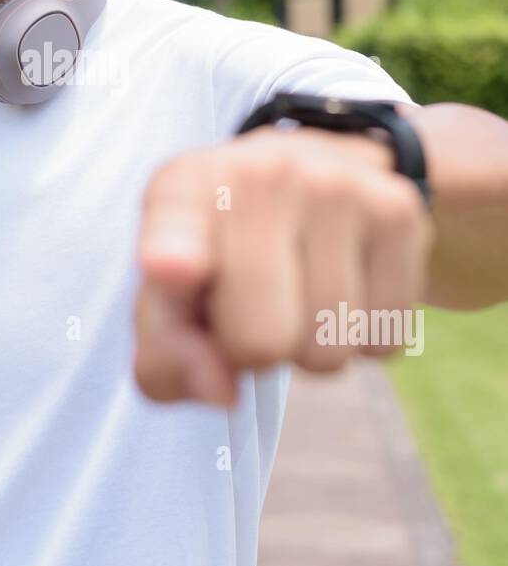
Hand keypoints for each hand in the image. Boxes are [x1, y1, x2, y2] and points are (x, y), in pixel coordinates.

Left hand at [132, 127, 433, 407]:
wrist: (317, 178)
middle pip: (259, 342)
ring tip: (298, 290)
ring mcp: (336, 185)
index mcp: (182, 189)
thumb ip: (169, 356)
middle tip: (253, 307)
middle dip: (255, 355)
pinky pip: (383, 339)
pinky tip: (343, 282)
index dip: (172, 255)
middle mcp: (259, 174)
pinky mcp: (397, 210)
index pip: (174, 228)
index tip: (168, 268)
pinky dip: (362, 336)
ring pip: (328, 352)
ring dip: (311, 347)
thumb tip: (222, 392)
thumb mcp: (171, 298)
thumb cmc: (224, 257)